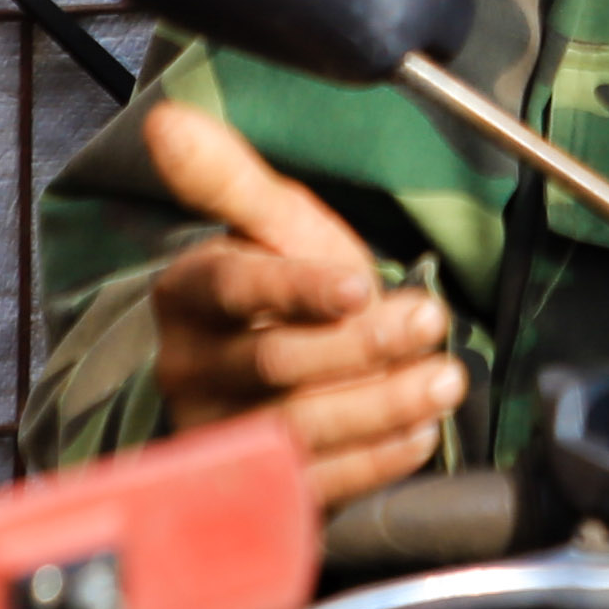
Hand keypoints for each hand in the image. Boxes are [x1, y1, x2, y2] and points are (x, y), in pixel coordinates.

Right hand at [143, 104, 464, 504]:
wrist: (279, 370)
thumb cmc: (281, 290)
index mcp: (187, 296)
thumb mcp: (266, 227)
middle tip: (430, 321)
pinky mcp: (260, 490)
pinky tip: (420, 432)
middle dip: (359, 347)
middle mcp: (192, 371)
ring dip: (378, 407)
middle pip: (271, 365)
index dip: (296, 288)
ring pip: (296, 430)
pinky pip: (316, 485)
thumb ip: (228, 177)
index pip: (232, 290)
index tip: (361, 284)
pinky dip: (374, 462)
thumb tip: (166, 118)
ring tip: (442, 379)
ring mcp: (223, 436)